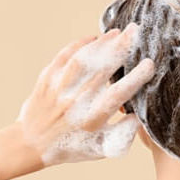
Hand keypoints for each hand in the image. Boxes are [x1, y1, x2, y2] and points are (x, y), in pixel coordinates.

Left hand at [15, 23, 155, 165]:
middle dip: (120, 48)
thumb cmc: (71, 146)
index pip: (117, 95)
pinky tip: (93, 38)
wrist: (30, 144)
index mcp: (91, 120)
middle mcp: (75, 103)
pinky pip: (63, 57)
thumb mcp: (102, 148)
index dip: (134, 79)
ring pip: (83, 60)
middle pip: (102, 71)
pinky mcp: (47, 79)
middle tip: (136, 31)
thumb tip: (141, 114)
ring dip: (101, 44)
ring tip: (118, 32)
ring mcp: (59, 89)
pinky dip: (78, 45)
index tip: (149, 64)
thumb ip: (124, 132)